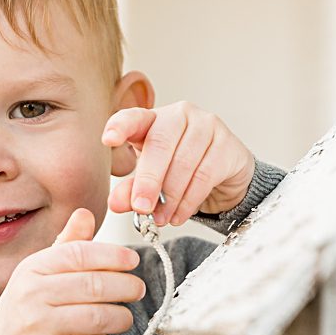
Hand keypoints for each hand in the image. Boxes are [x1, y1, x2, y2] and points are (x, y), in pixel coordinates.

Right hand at [0, 209, 144, 334]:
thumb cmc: (32, 305)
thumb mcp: (41, 271)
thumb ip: (68, 245)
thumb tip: (85, 214)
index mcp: (33, 269)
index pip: (79, 254)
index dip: (112, 255)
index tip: (132, 260)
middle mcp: (33, 295)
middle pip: (94, 286)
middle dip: (126, 286)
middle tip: (138, 289)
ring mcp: (39, 327)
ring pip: (99, 318)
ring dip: (121, 317)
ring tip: (123, 316)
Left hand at [104, 102, 254, 228]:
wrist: (225, 176)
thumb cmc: (183, 170)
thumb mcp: (152, 179)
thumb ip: (133, 189)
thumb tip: (116, 204)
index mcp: (154, 118)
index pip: (134, 117)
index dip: (120, 126)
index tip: (108, 140)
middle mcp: (180, 115)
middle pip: (160, 144)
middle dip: (149, 180)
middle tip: (141, 207)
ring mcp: (207, 126)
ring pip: (184, 163)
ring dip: (170, 197)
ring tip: (161, 219)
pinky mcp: (227, 145)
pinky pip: (205, 176)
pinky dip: (189, 201)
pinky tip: (179, 215)